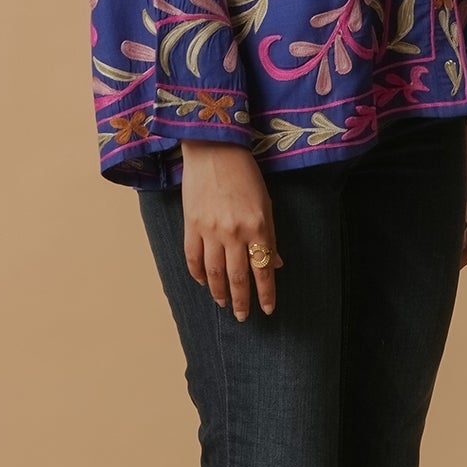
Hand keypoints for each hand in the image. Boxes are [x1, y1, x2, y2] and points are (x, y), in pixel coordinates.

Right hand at [178, 142, 283, 318]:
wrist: (214, 149)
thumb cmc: (245, 173)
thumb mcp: (266, 203)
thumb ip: (269, 236)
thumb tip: (275, 263)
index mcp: (258, 226)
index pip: (263, 269)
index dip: (265, 293)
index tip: (267, 309)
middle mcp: (234, 232)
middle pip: (237, 277)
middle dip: (242, 300)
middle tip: (243, 317)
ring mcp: (210, 230)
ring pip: (214, 272)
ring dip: (219, 292)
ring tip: (224, 303)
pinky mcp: (191, 224)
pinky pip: (193, 256)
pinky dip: (197, 273)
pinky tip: (203, 281)